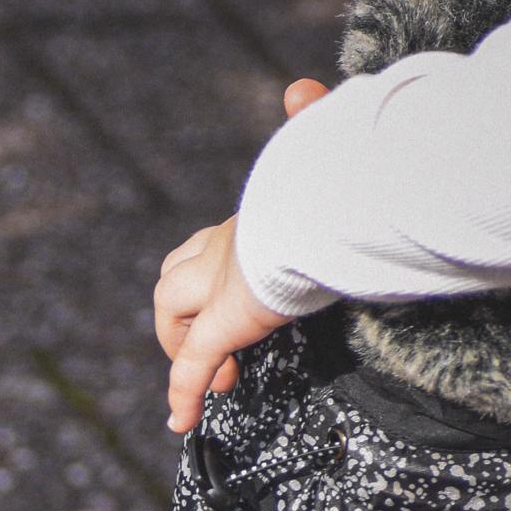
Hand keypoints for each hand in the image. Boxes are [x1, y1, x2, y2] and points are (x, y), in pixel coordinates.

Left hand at [154, 80, 328, 433]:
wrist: (333, 198)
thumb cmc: (339, 174)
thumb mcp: (328, 147)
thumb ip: (316, 119)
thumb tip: (299, 89)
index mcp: (248, 218)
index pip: (206, 248)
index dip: (202, 274)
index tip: (221, 299)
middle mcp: (223, 247)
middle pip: (173, 279)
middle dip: (180, 314)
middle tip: (213, 348)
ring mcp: (218, 285)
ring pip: (171, 312)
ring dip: (182, 345)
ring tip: (215, 379)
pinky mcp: (226, 319)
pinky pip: (192, 366)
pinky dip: (182, 394)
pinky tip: (181, 421)